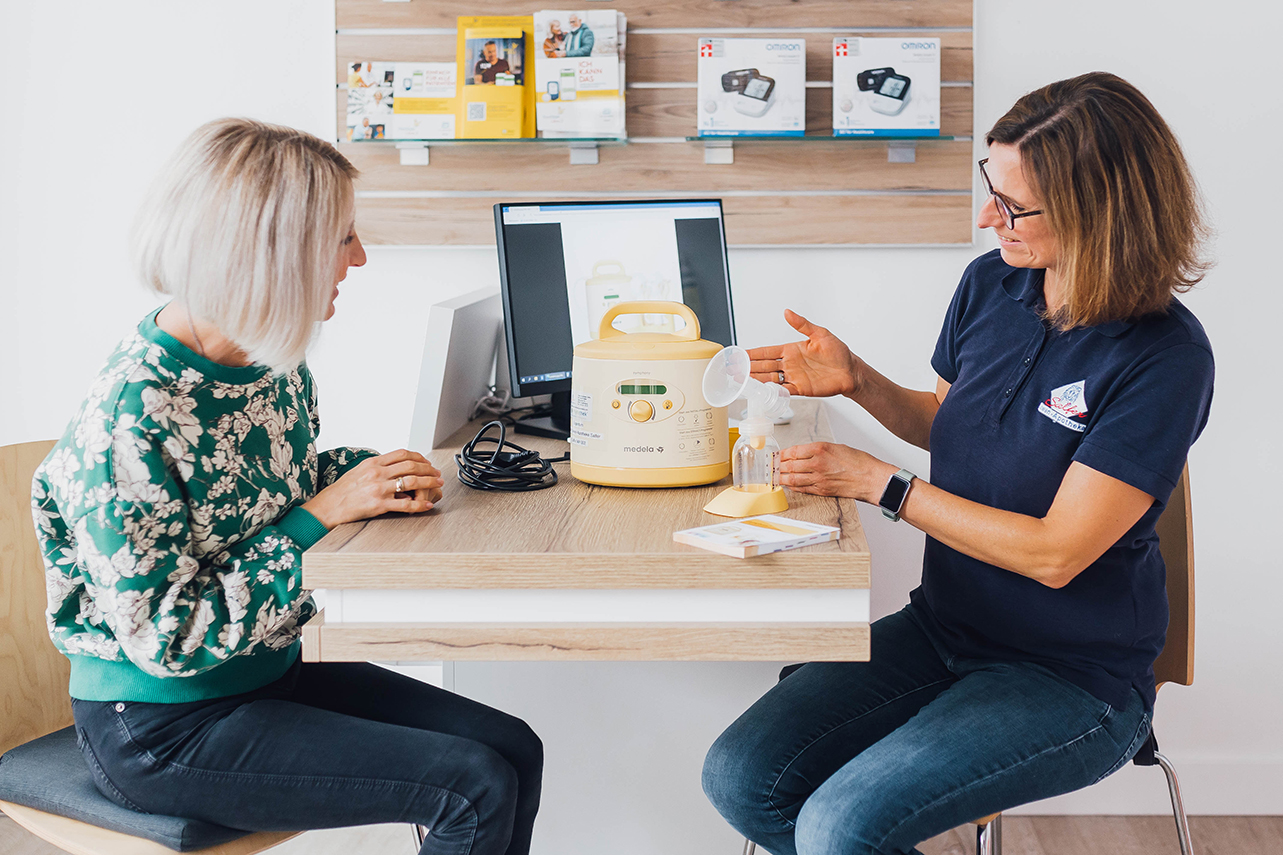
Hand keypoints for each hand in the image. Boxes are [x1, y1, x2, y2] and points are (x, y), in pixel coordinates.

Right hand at [303, 449, 443, 527]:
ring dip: (429, 483)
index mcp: (374, 463)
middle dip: (429, 469)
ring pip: (412, 482)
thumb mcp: (360, 471)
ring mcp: (379, 488)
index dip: (419, 457)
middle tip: (438, 474)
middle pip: (411, 466)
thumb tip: (397, 469)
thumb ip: (379, 468)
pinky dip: (420, 504)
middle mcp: (377, 473)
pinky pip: (405, 504)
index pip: (402, 454)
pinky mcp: (379, 504)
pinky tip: (427, 504)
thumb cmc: (344, 490)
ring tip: (438, 485)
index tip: (427, 462)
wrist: (329, 506)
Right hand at [747, 310, 862, 397]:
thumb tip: (787, 312)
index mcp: (791, 350)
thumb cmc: (838, 352)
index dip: (753, 353)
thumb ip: (802, 324)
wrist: (851, 371)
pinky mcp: (801, 389)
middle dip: (748, 367)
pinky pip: (783, 390)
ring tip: (741, 380)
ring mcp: (794, 377)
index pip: (767, 351)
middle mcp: (790, 364)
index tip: (739, 353)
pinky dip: (772, 391)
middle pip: (764, 366)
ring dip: (755, 380)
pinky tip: (761, 391)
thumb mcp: (820, 334)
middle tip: (733, 369)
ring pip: (770, 379)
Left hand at [779, 442, 896, 503]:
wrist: (872, 478)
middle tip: (772, 467)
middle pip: (790, 465)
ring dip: (782, 477)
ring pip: (793, 478)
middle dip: (778, 466)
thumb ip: (819, 450)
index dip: (782, 454)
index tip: (777, 455)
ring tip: (775, 476)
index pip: (793, 451)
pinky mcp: (822, 490)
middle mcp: (817, 463)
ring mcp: (818, 478)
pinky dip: (793, 486)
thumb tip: (804, 453)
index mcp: (820, 448)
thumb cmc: (859, 462)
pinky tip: (788, 485)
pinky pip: (802, 488)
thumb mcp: (837, 447)